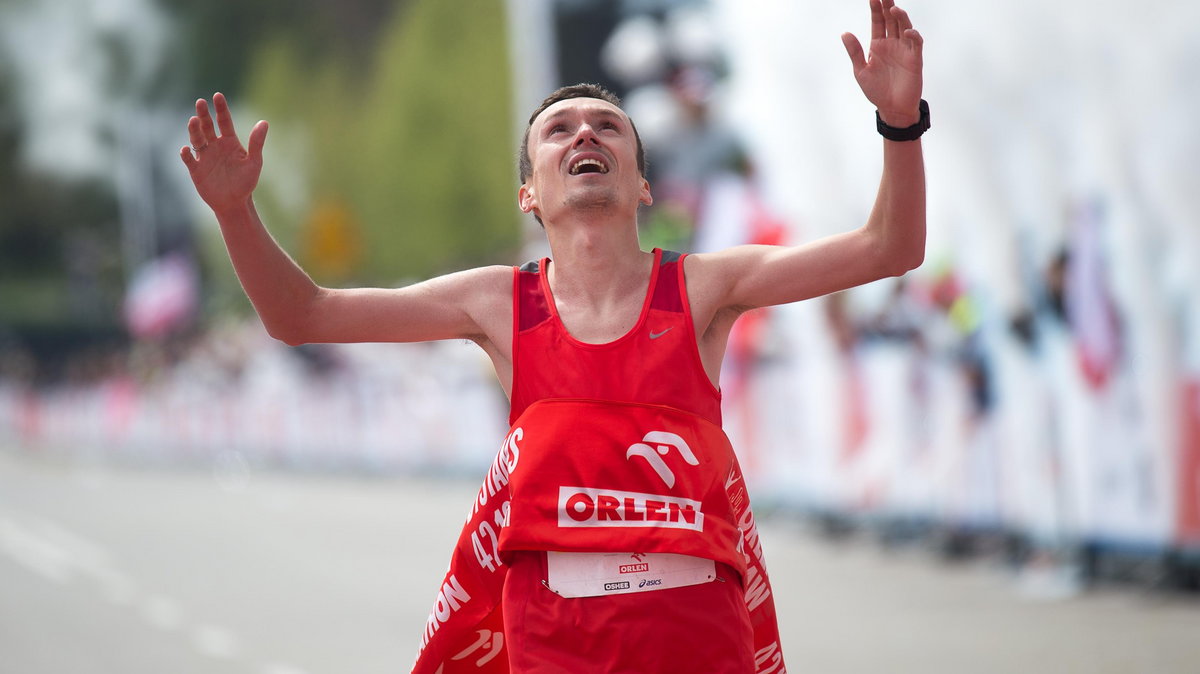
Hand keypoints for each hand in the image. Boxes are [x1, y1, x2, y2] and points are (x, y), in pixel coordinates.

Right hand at [180, 93, 267, 212]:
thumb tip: (264, 122)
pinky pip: (189, 159)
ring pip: (196, 139)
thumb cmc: (246, 182)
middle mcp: (215, 145)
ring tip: (194, 121)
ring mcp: (204, 156)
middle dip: (203, 114)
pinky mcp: (196, 169)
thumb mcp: (254, 162)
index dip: (221, 109)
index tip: (217, 96)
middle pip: (207, 126)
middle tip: (200, 102)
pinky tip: (186, 149)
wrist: (235, 202)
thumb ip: (256, 142)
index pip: (224, 121)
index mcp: (229, 141)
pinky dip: (187, 154)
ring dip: (194, 130)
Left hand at [841, 0, 923, 126]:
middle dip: (888, 6)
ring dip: (900, 18)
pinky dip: (913, 36)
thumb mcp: (861, 71)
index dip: (875, 9)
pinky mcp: (915, 59)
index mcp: (878, 45)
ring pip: (904, 27)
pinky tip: (906, 31)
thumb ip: (855, 52)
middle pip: (891, 20)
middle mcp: (892, 44)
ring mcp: (904, 50)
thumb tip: (845, 33)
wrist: (892, 109)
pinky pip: (915, 44)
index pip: (877, 22)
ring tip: (893, 9)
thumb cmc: (877, 91)